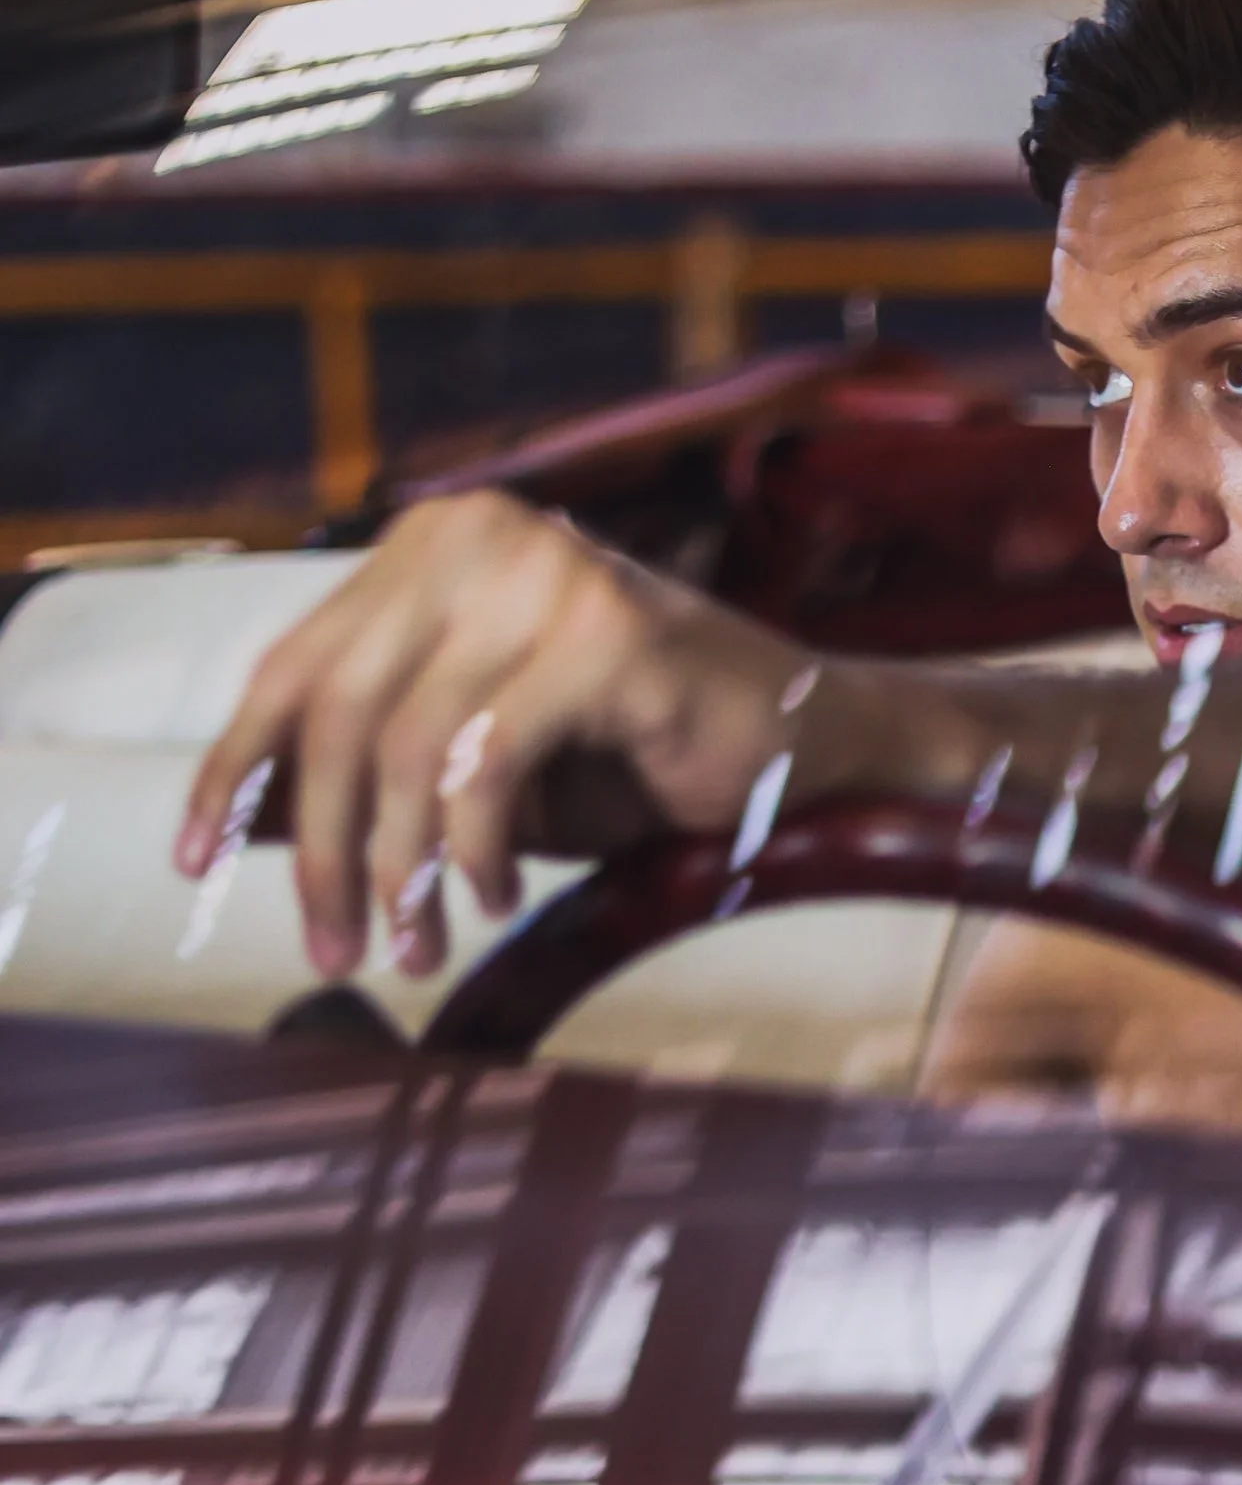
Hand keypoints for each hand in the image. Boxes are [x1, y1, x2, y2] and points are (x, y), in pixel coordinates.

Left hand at [177, 494, 801, 978]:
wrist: (804, 744)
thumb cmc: (635, 754)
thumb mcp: (476, 757)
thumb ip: (379, 767)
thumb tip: (249, 831)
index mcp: (434, 545)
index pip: (296, 661)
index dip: (237, 768)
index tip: (195, 861)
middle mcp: (481, 535)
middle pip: (339, 707)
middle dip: (322, 847)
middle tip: (333, 949)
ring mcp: (548, 573)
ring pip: (407, 742)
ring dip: (401, 866)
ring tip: (416, 945)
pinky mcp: (608, 635)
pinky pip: (489, 760)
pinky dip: (476, 848)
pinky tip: (492, 898)